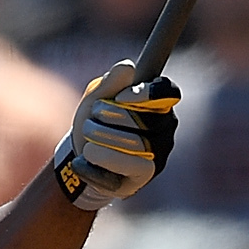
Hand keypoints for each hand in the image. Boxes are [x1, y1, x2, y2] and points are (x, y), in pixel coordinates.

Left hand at [52, 60, 178, 208]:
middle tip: (89, 121)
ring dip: (98, 140)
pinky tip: (81, 162)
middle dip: (107, 117)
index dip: (147, 93)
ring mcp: (156, 158)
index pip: (168, 92)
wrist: (81, 157)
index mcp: (158, 104)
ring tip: (86, 140)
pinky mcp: (140, 180)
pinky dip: (92, 166)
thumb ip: (110, 82)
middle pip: (143, 120)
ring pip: (132, 146)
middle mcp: (164, 131)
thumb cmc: (94, 121)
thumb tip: (128, 67)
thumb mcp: (96, 96)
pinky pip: (119, 171)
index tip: (121, 96)